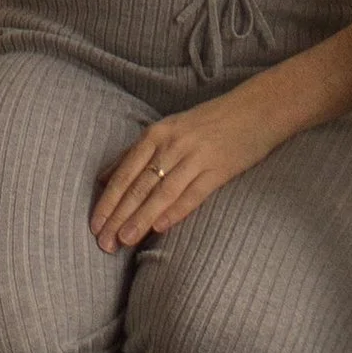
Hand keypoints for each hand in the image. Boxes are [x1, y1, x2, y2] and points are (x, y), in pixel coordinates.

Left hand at [90, 90, 288, 252]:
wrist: (257, 109)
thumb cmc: (209, 122)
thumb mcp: (168, 129)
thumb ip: (136, 153)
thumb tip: (104, 178)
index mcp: (156, 134)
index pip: (125, 174)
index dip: (108, 201)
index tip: (94, 225)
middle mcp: (173, 144)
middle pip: (139, 186)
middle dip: (119, 216)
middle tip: (104, 243)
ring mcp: (197, 156)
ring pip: (162, 192)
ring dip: (141, 218)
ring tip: (125, 240)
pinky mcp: (220, 168)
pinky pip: (193, 193)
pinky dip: (176, 210)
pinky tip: (161, 227)